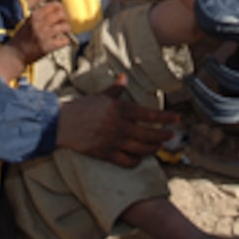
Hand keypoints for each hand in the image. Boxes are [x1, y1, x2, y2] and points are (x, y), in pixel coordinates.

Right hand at [9, 2, 71, 64]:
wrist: (16, 54)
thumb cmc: (22, 37)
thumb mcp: (28, 22)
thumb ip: (40, 16)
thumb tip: (57, 9)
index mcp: (34, 16)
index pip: (54, 5)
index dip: (60, 8)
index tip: (61, 12)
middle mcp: (40, 24)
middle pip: (61, 14)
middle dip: (65, 18)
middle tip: (64, 22)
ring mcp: (44, 35)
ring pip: (64, 27)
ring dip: (67, 28)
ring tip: (65, 31)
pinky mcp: (48, 46)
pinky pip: (64, 41)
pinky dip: (66, 41)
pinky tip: (63, 41)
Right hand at [57, 75, 177, 166]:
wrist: (62, 123)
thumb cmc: (82, 107)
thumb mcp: (101, 96)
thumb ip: (115, 89)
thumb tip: (123, 77)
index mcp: (120, 110)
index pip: (149, 115)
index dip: (165, 118)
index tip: (176, 119)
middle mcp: (120, 126)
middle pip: (148, 135)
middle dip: (163, 137)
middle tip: (171, 137)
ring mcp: (114, 141)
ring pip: (140, 149)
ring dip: (153, 149)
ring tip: (159, 147)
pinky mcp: (106, 153)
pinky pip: (127, 161)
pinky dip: (136, 161)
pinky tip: (139, 158)